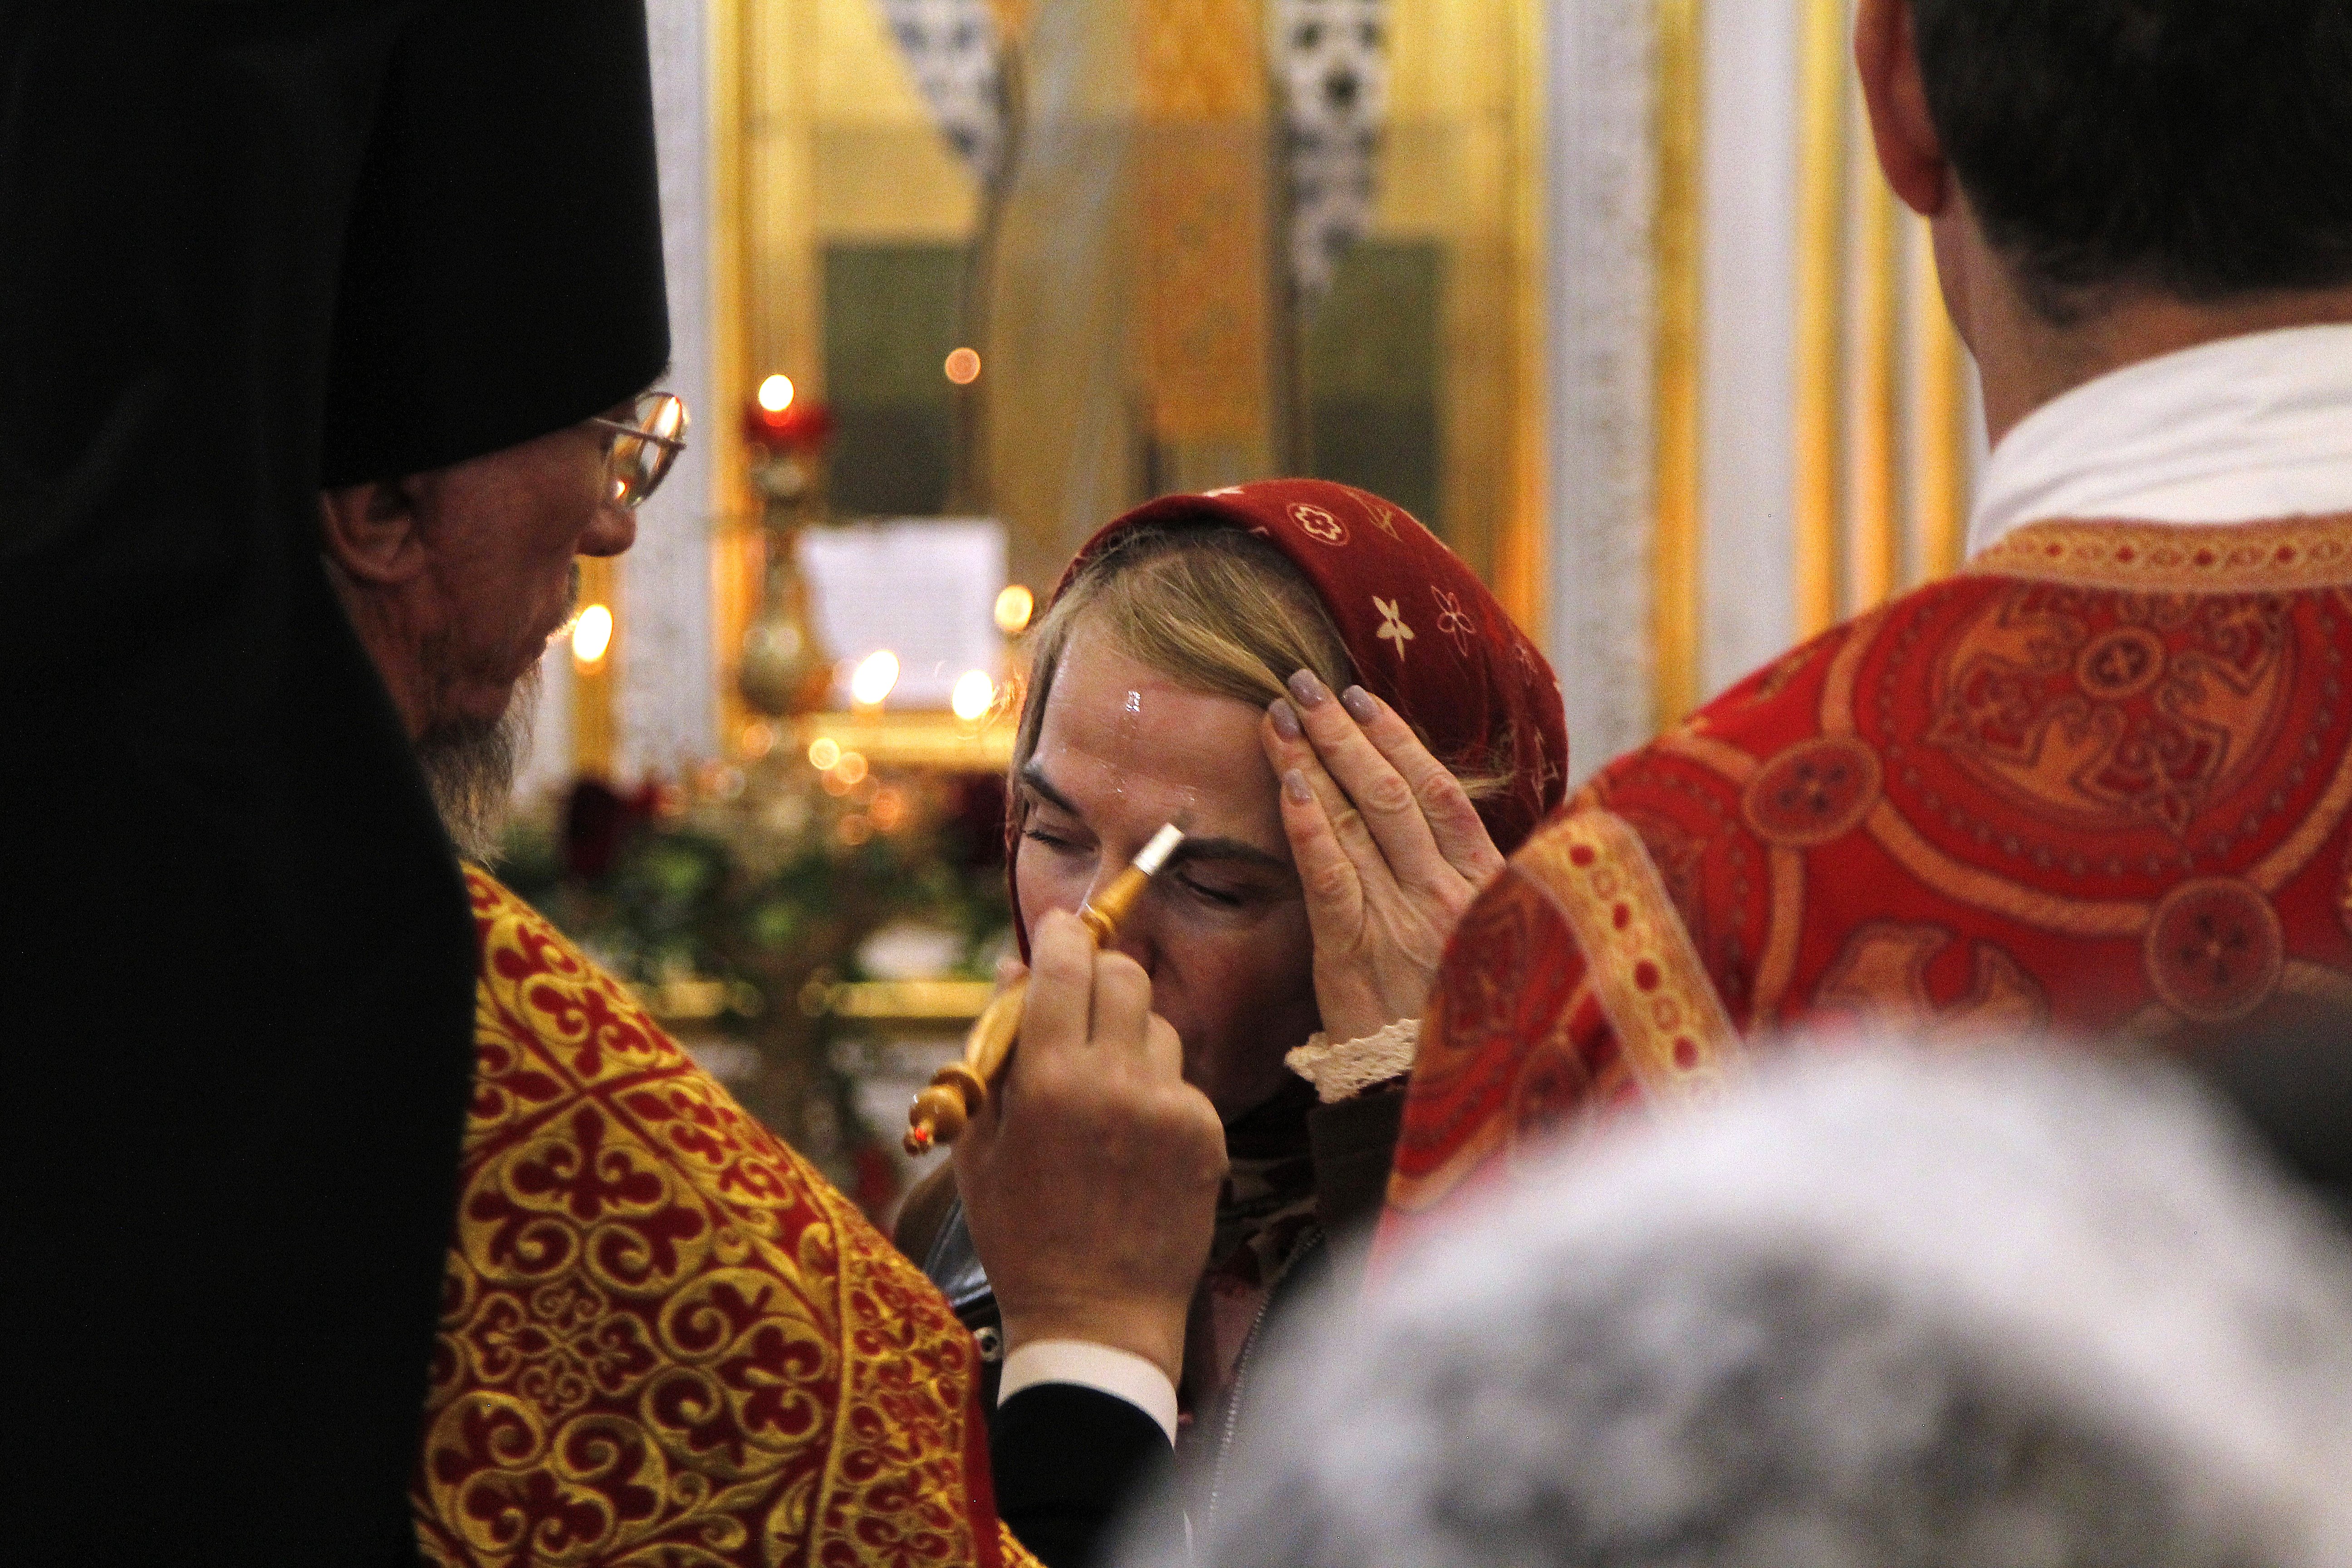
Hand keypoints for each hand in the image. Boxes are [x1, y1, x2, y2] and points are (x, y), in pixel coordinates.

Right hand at [954, 909, 1226, 1385]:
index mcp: (1047, 1081)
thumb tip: (1013, 970)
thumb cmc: (1021, 1235)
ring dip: (1130, 1035)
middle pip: (1125, 974)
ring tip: (1103, 1089)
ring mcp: (1168, 1108)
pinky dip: (1157, 1090)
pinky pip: (1181, 1079)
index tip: (1058, 929)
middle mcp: (1114, 1083)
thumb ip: (992, 1050)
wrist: (1097, 1320)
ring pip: (1158, 1024)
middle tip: (1080, 997)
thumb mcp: (979, 1145)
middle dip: (1101, 971)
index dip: (1060, 935)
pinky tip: (1133, 1138)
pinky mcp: (1207, 1133)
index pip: (1065, 964)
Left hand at [1263, 669, 1506, 1043]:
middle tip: (1305, 684)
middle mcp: (1448, 894)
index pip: (1440, 794)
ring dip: (1315, 760)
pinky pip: (1330, 874)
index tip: (1363, 698)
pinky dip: (1309, 825)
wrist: (1429, 1094)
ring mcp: (1403, 920)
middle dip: (1345, 732)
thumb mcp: (1488, 947)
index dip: (1399, 739)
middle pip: (1395, 793)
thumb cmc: (1452, 1022)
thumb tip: (1432, 832)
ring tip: (1280, 715)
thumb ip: (1467, 889)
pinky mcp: (1355, 951)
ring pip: (1359, 820)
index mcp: (1485, 888)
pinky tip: (1287, 784)